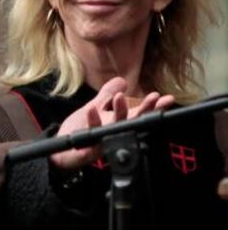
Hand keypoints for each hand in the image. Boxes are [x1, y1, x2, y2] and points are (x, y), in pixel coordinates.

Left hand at [50, 77, 173, 169]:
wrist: (62, 149)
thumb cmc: (82, 128)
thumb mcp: (96, 106)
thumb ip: (108, 93)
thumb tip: (122, 80)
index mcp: (118, 123)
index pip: (138, 114)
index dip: (153, 107)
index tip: (167, 98)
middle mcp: (114, 133)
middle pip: (133, 122)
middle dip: (145, 110)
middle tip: (153, 97)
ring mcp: (103, 141)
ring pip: (115, 128)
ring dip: (119, 112)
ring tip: (120, 97)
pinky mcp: (88, 147)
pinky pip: (92, 134)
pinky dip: (93, 121)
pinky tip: (91, 109)